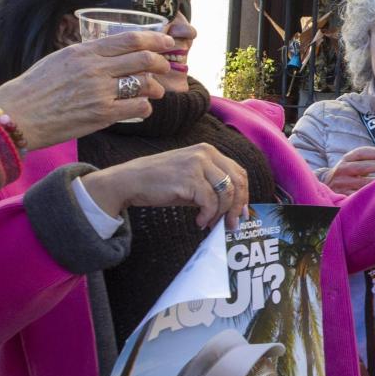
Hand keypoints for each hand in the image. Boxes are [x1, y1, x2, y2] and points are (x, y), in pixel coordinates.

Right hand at [0, 31, 174, 148]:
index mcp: (84, 51)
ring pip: (145, 83)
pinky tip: (140, 108)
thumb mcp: (59, 60)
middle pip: (144, 59)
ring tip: (154, 91)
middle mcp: (95, 68)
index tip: (168, 43)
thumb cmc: (35, 89)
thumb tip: (113, 52)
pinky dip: (145, 107)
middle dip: (161, 63)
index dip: (155, 40)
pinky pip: (138, 107)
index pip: (130, 39)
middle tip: (164, 68)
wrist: (15, 115)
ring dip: (155, 88)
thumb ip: (88, 55)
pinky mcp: (102, 115)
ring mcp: (100, 92)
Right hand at [77, 144, 250, 229]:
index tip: (242, 213)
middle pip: (237, 182)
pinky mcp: (189, 178)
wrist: (130, 181)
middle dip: (237, 207)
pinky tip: (199, 221)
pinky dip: (208, 215)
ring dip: (221, 213)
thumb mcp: (191, 178)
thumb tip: (234, 208)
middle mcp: (206, 153)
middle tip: (232, 224)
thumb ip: (212, 187)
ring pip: (226, 193)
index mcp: (208, 151)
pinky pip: (210, 202)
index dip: (244, 194)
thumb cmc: (160, 183)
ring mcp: (197, 164)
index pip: (238, 172)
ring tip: (211, 224)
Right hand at [324, 145, 374, 194]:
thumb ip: (368, 159)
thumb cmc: (349, 172)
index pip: (362, 152)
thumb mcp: (354, 162)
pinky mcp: (342, 196)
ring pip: (362, 183)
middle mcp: (342, 169)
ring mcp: (341, 183)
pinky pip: (358, 195)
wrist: (327, 185)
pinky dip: (370, 193)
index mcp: (346, 159)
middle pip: (362, 167)